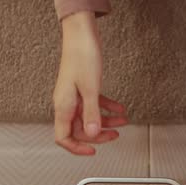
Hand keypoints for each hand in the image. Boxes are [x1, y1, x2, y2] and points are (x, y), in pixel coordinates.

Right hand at [53, 11, 127, 154]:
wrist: (81, 33)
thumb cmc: (82, 55)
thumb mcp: (90, 88)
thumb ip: (92, 113)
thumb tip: (93, 134)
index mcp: (63, 106)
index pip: (63, 137)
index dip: (76, 148)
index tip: (93, 151)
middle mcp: (66, 102)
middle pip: (79, 129)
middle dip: (98, 134)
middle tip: (114, 135)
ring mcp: (74, 95)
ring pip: (88, 117)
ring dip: (106, 121)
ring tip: (122, 120)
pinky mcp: (82, 87)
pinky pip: (93, 103)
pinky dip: (107, 107)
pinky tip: (119, 108)